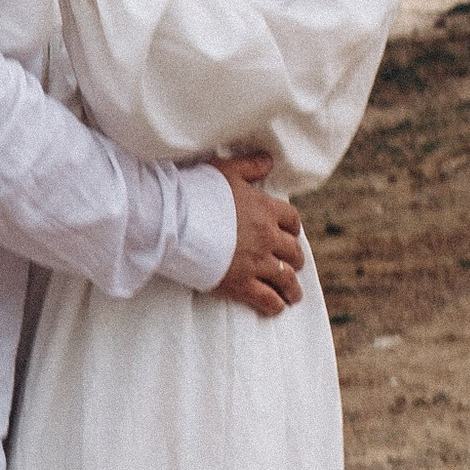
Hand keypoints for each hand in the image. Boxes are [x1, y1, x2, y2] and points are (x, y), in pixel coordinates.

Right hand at [212, 150, 306, 316]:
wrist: (174, 220)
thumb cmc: (196, 191)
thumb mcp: (226, 170)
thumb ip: (250, 166)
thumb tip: (268, 161)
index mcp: (265, 209)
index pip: (292, 221)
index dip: (293, 229)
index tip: (290, 236)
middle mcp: (266, 237)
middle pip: (293, 251)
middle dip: (294, 259)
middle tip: (292, 265)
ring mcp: (256, 262)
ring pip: (286, 279)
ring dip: (292, 288)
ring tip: (292, 295)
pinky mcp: (241, 284)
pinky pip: (267, 299)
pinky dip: (275, 305)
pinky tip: (276, 308)